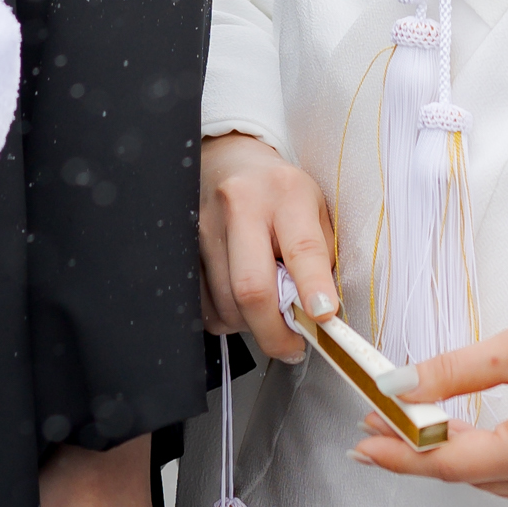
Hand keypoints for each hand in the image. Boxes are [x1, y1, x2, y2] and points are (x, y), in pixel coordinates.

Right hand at [199, 132, 338, 363]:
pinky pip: (204, 306)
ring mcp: (205, 225)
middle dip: (274, 332)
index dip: (313, 289)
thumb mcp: (315, 210)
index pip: (301, 248)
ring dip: (251, 326)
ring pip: (226, 305)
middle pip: (251, 288)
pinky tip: (241, 302)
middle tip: (293, 345)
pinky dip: (228, 318)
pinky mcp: (183, 246)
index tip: (324, 317)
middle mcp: (240, 206)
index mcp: (285, 193)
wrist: (231, 162)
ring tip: (268, 312)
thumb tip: (318, 315)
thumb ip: (320, 259)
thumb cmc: (280, 193)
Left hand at [352, 303, 507, 506]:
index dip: (400, 454)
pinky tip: (491, 434)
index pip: (449, 462)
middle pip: (472, 473)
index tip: (362, 444)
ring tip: (430, 424)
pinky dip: (505, 461)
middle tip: (383, 422)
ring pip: (500, 481)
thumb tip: (397, 390)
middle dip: (427, 448)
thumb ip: (452, 372)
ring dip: (466, 454)